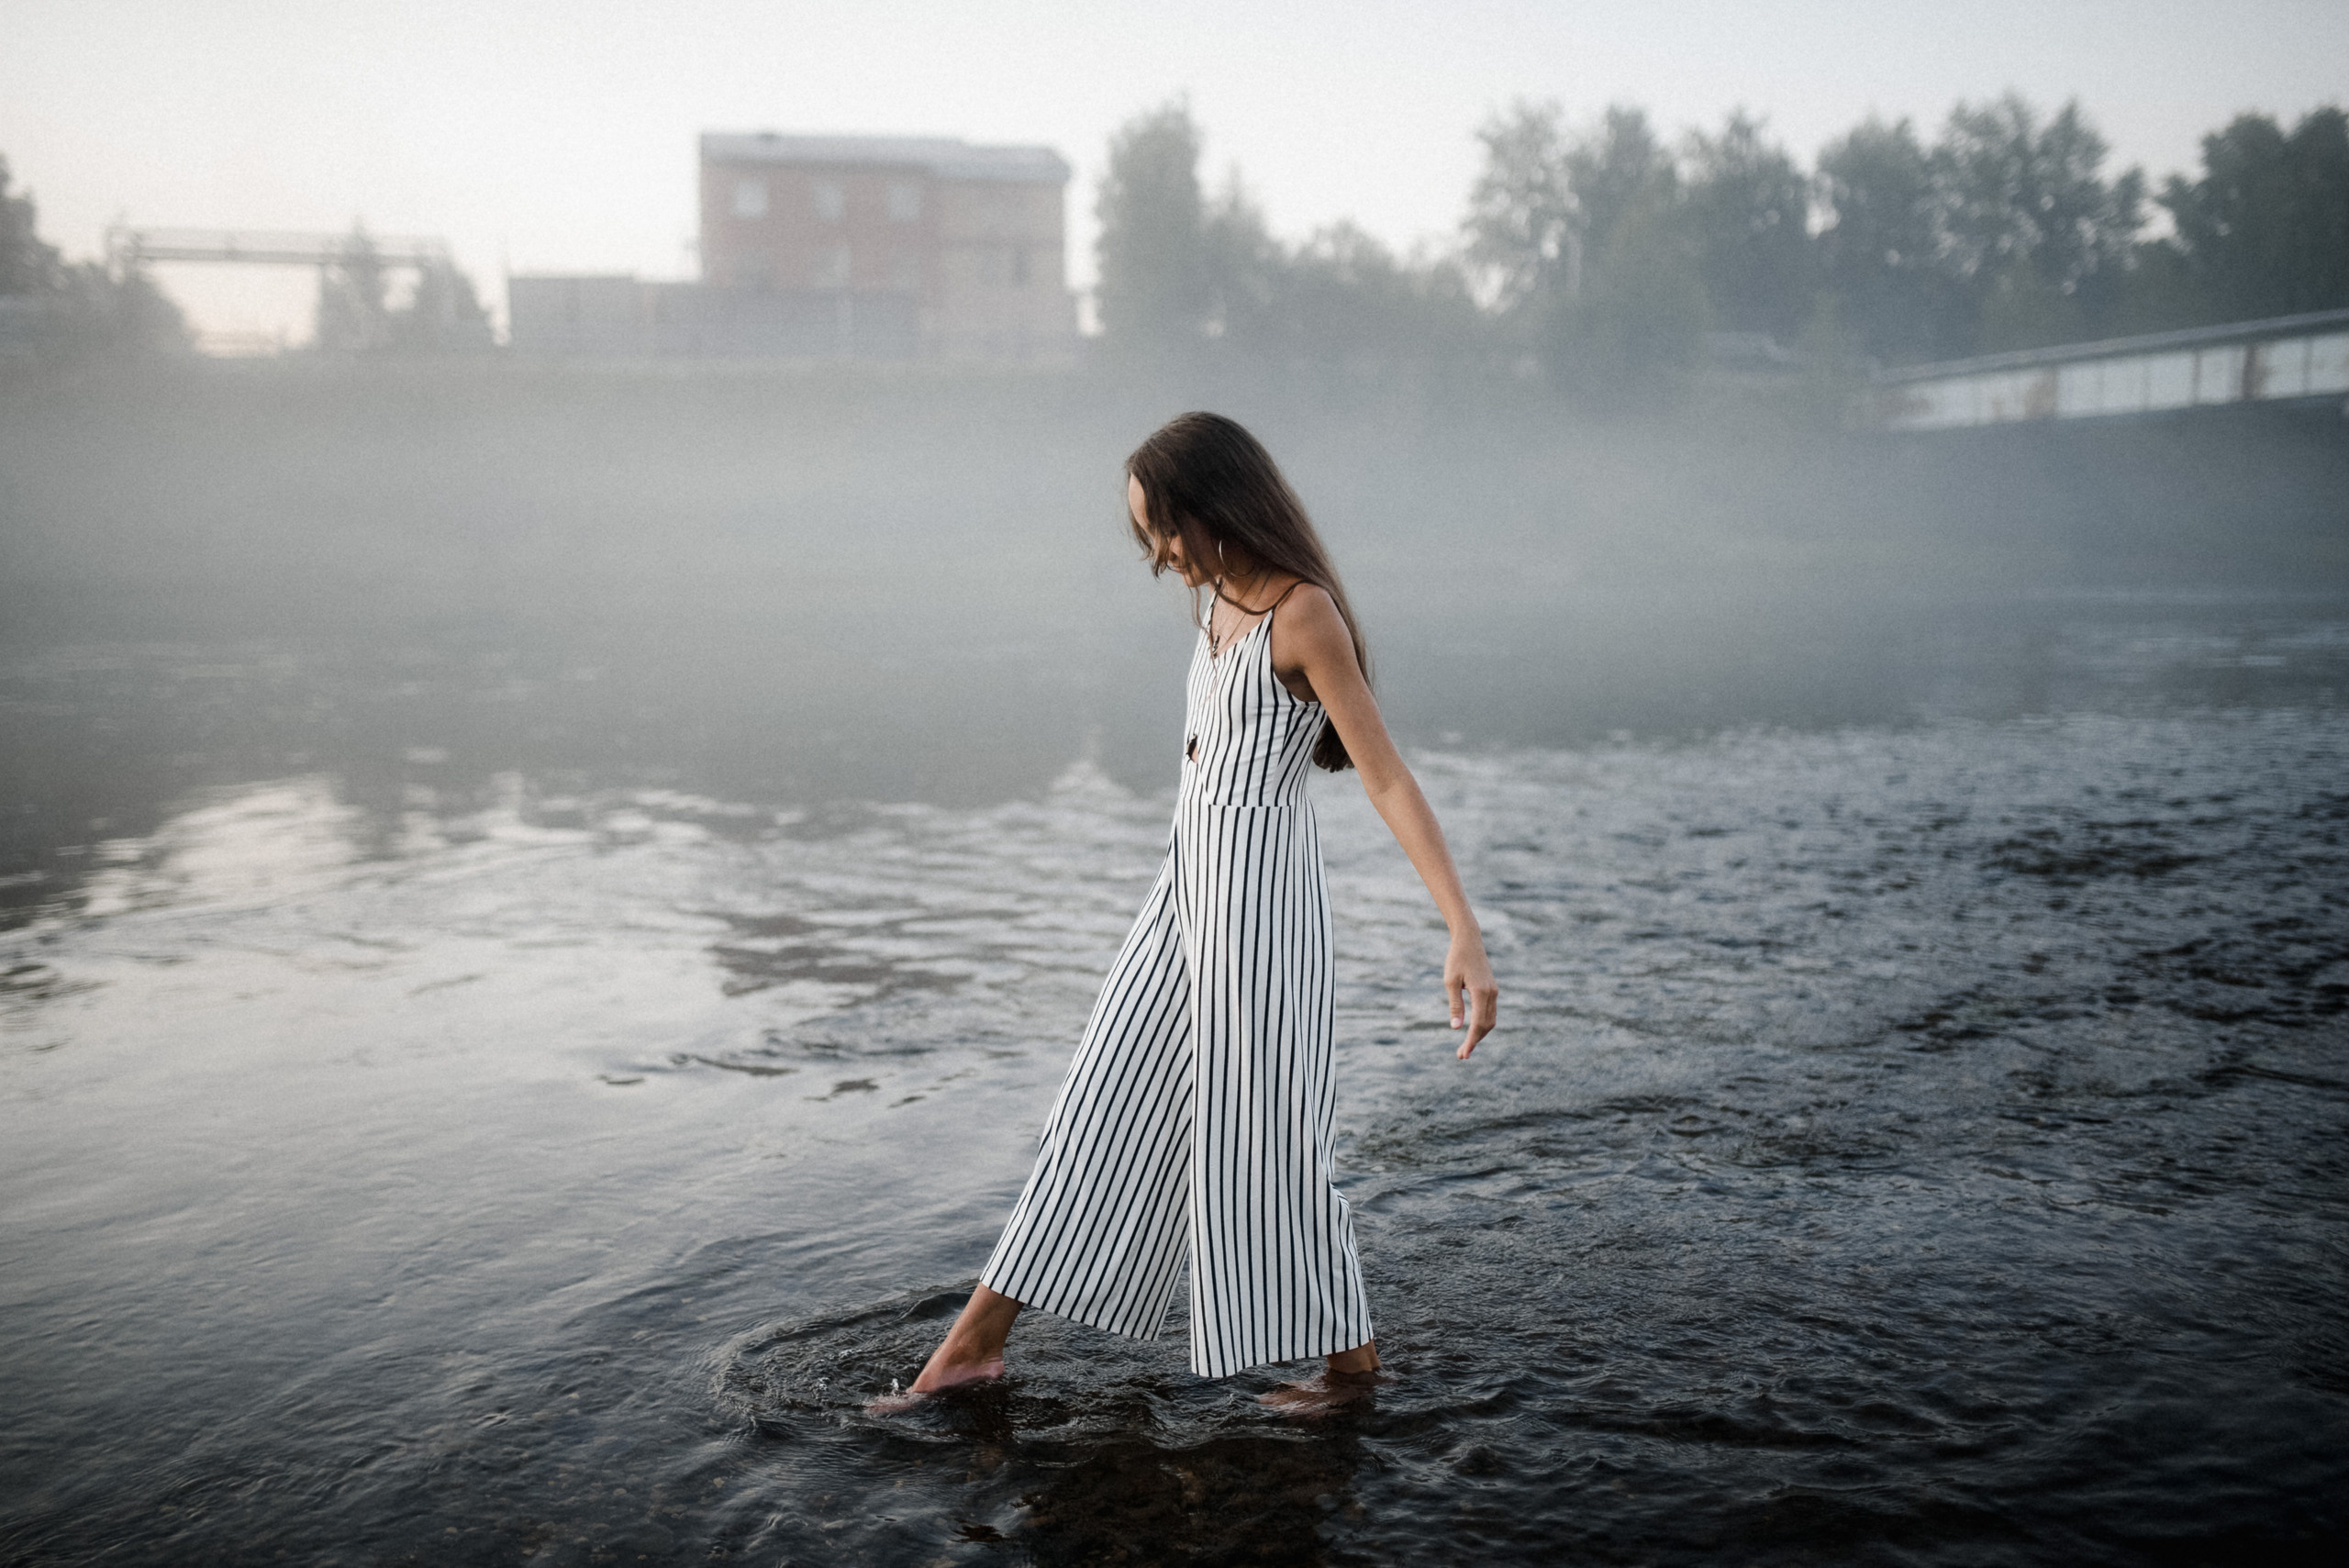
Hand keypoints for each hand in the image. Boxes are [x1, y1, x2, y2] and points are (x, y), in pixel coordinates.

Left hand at [1445, 932, 1498, 1058]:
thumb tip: (1456, 1028)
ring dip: (1479, 1035)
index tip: (1462, 1054)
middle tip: (1461, 1055)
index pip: (1478, 1024)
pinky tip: (1473, 1031)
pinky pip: (1490, 1013)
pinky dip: (1483, 1025)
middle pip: (1486, 1026)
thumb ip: (1455, 1005)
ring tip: (1466, 1046)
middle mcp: (1491, 994)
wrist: (1469, 940)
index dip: (1471, 1041)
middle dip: (1475, 1042)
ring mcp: (1494, 992)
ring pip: (1490, 1021)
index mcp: (1481, 992)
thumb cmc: (1456, 959)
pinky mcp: (1492, 990)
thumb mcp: (1450, 982)